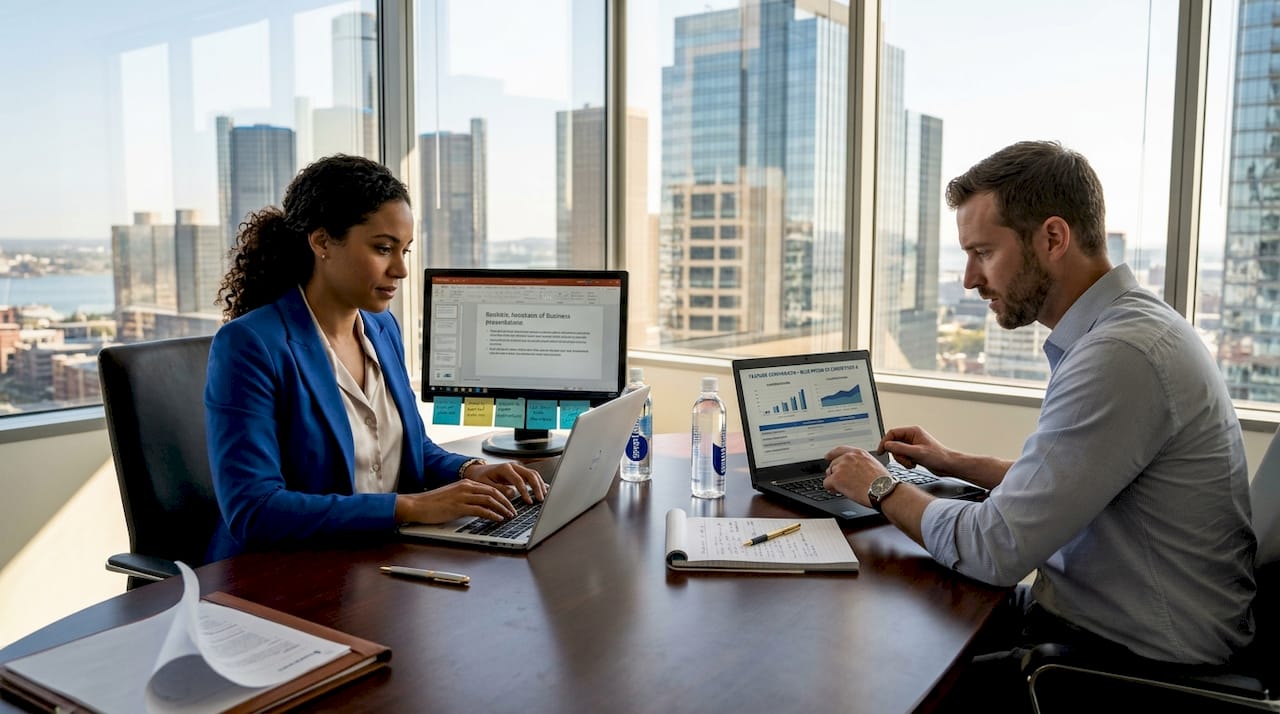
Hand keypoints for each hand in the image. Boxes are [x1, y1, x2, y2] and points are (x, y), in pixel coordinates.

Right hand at [395, 480, 516, 523]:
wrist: (417, 505)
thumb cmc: (433, 503)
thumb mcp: (454, 496)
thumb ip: (467, 498)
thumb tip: (481, 506)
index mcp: (466, 483)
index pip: (490, 487)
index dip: (503, 496)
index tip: (510, 504)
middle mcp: (466, 487)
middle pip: (493, 492)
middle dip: (507, 502)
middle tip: (514, 511)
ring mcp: (462, 496)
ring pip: (489, 500)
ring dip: (502, 509)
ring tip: (509, 516)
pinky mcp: (458, 507)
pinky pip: (480, 510)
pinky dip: (492, 514)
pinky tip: (498, 519)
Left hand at [464, 462, 547, 503]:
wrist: (477, 471)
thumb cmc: (480, 478)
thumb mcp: (485, 485)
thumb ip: (498, 489)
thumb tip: (512, 493)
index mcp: (504, 468)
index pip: (519, 480)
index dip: (525, 491)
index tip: (528, 501)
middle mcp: (513, 466)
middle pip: (530, 474)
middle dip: (537, 487)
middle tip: (540, 499)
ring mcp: (517, 468)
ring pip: (533, 474)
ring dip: (540, 485)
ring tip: (543, 496)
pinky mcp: (519, 472)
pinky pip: (532, 476)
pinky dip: (538, 482)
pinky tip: (543, 489)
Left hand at [822, 446, 886, 506]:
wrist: (883, 491)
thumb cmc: (882, 482)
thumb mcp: (873, 464)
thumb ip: (860, 462)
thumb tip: (853, 469)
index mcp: (858, 453)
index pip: (840, 450)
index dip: (832, 454)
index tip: (827, 456)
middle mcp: (848, 457)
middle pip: (833, 464)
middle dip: (836, 473)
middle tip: (843, 482)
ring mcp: (841, 467)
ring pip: (829, 474)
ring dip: (834, 481)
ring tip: (845, 488)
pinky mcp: (836, 478)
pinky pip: (826, 483)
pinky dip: (831, 488)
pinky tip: (838, 491)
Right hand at [879, 425, 952, 475]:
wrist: (948, 465)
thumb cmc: (939, 457)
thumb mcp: (917, 452)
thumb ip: (900, 448)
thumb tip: (887, 445)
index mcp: (913, 431)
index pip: (892, 433)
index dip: (885, 442)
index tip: (881, 451)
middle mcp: (912, 437)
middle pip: (894, 444)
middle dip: (898, 454)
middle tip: (905, 459)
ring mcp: (912, 445)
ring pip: (898, 452)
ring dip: (902, 460)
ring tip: (911, 462)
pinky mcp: (914, 453)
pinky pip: (903, 457)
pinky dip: (906, 462)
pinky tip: (914, 464)